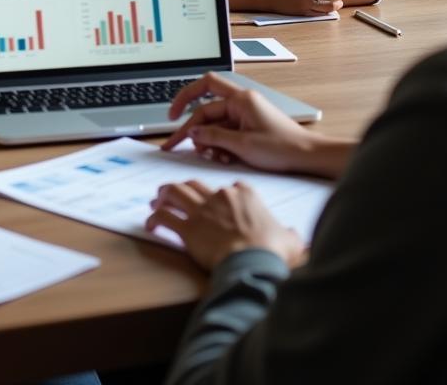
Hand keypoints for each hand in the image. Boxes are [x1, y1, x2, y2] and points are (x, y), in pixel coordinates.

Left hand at [146, 179, 304, 269]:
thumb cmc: (272, 250)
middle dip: (185, 188)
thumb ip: (288, 235)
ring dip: (164, 195)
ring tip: (157, 200)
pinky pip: (165, 218)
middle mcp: (220, 197)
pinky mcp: (188, 228)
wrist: (253, 261)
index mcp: (245, 195)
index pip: (232, 186)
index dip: (222, 193)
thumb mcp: (289, 240)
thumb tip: (295, 238)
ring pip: (175, 193)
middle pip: (196, 184)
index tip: (217, 199)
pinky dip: (155, 219)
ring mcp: (202, 211)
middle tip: (176, 194)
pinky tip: (151, 225)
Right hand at [162, 72, 319, 173]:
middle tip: (175, 145)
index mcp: (240, 99)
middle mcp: (241, 103)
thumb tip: (192, 132)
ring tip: (209, 155)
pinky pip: (226, 133)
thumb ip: (213, 136)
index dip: (183, 99)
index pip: (203, 89)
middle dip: (192, 130)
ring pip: (215, 125)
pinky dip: (220, 145)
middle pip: (206, 111)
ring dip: (208, 140)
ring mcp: (245, 116)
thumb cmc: (284, 147)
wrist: (309, 157)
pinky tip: (221, 158)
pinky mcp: (249, 128)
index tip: (172, 115)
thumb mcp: (242, 145)